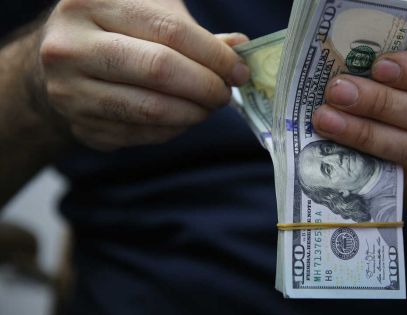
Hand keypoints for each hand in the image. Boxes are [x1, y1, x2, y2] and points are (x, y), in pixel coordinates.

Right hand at [31, 0, 249, 150]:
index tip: (239, 71)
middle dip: (205, 86)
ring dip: (193, 112)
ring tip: (209, 106)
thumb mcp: (149, 14)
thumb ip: (192, 32)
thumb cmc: (117, 31)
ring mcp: (69, 90)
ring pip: (150, 109)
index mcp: (92, 3)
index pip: (170, 31)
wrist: (64, 61)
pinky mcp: (80, 125)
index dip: (214, 55)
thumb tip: (241, 46)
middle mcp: (70, 46)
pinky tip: (183, 118)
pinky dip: (172, 129)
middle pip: (159, 69)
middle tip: (225, 93)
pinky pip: (140, 135)